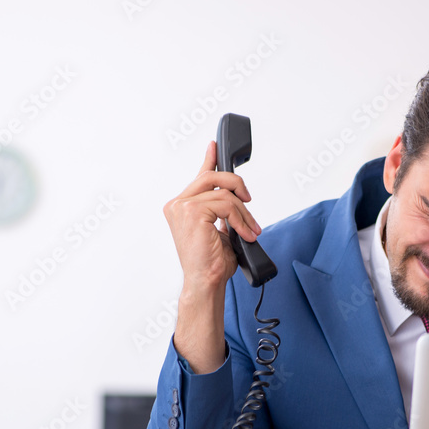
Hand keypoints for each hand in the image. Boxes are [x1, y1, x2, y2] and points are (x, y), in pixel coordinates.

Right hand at [163, 141, 261, 291]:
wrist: (206, 282)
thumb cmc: (211, 263)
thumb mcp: (221, 230)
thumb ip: (222, 210)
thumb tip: (236, 197)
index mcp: (181, 207)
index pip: (199, 177)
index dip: (209, 160)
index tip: (215, 146)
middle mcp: (177, 204)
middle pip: (212, 177)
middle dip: (237, 185)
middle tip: (249, 201)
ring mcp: (182, 207)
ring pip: (224, 193)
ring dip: (243, 212)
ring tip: (251, 230)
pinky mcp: (191, 212)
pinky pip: (225, 204)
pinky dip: (240, 219)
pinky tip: (244, 233)